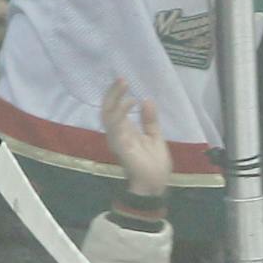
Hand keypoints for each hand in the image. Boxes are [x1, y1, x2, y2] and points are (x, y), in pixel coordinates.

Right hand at [101, 78, 170, 198]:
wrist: (155, 184)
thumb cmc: (154, 165)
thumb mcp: (155, 136)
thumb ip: (150, 120)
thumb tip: (146, 100)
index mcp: (125, 132)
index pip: (115, 110)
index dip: (117, 95)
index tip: (126, 82)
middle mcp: (117, 134)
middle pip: (107, 109)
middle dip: (112, 93)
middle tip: (121, 78)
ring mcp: (117, 140)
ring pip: (108, 114)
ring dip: (114, 97)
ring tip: (123, 83)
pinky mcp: (121, 145)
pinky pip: (116, 126)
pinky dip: (122, 111)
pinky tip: (131, 102)